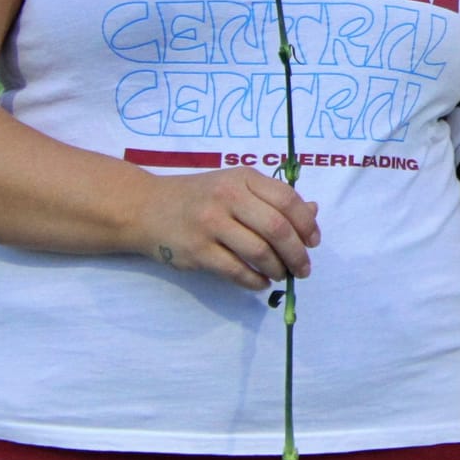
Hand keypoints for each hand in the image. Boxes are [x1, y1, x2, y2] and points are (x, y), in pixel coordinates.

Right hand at [134, 168, 321, 290]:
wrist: (145, 207)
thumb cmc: (199, 196)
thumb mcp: (235, 185)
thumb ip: (272, 197)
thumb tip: (313, 212)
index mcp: (243, 178)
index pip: (287, 200)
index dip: (307, 224)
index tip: (314, 241)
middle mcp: (227, 197)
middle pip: (277, 228)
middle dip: (297, 252)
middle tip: (304, 268)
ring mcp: (210, 224)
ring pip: (259, 252)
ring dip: (278, 268)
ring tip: (282, 274)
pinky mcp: (197, 251)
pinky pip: (236, 271)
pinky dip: (255, 281)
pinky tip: (261, 282)